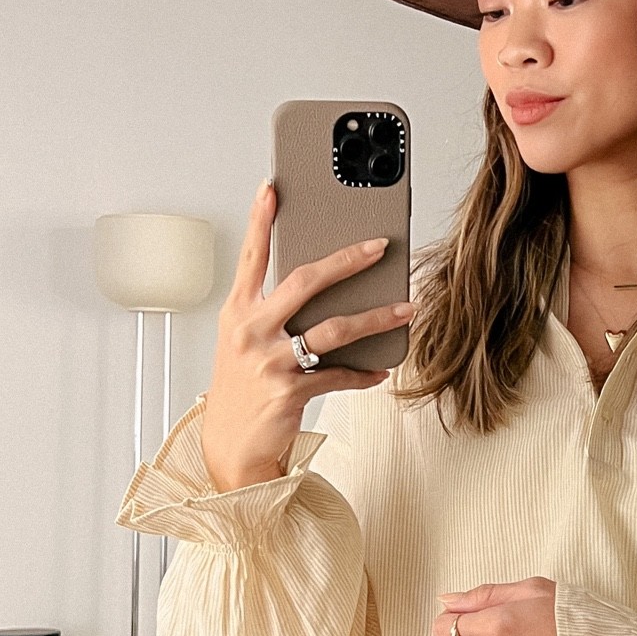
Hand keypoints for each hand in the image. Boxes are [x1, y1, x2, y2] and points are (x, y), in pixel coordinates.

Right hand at [200, 178, 413, 490]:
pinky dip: (364, 373)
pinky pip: (339, 374)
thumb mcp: (245, 344)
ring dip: (376, 317)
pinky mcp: (289, 392)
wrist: (231, 447)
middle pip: (304, 281)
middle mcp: (250, 331)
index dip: (261, 220)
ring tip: (405, 308)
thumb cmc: (243, 390)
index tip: (273, 187)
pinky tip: (380, 370)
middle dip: (346, 260)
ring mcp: (269, 361)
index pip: (251, 257)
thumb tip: (324, 288)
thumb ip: (273, 313)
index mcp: (237, 312)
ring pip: (333, 328)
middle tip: (379, 247)